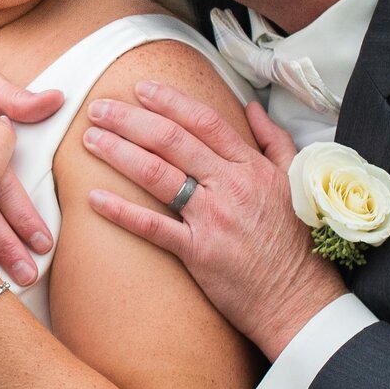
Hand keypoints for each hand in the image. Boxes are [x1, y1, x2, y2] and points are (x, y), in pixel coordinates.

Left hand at [80, 83, 345, 357]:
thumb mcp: (294, 182)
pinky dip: (121, 211)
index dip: (169, 101)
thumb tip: (252, 108)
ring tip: (90, 140)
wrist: (299, 300)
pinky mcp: (198, 253)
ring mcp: (213, 219)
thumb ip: (273, 141)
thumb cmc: (295, 244)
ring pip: (157, 174)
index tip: (140, 88)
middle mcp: (230, 186)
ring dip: (118, 153)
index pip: (204, 121)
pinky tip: (93, 198)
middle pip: (172, 140)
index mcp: (251, 167)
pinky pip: (152, 227)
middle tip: (99, 108)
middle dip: (130, 119)